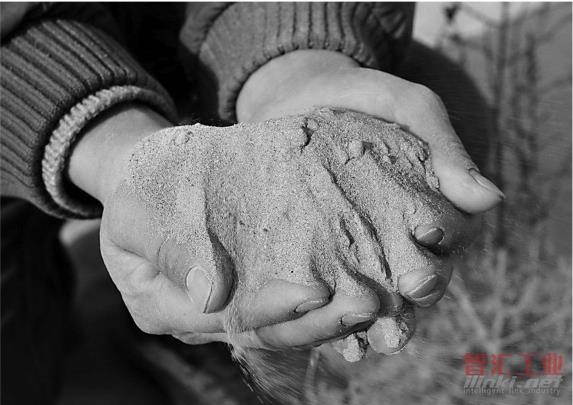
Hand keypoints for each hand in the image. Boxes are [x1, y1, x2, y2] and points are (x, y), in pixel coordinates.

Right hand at [68, 105, 381, 348]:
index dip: (270, 310)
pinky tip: (362, 281)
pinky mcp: (252, 283)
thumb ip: (170, 249)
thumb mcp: (139, 211)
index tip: (313, 293)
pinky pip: (292, 297)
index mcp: (163, 306)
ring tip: (376, 298)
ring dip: (331, 314)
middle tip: (364, 304)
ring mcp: (228, 302)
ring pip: (285, 321)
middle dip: (315, 322)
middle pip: (264, 330)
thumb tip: (211, 297)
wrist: (151, 172)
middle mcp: (201, 316)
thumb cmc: (138, 185)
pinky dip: (327, 294)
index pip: (223, 319)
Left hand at [236, 50, 498, 352]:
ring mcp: (355, 242)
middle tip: (396, 318)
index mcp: (426, 205)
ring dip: (371, 323)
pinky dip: (330, 313)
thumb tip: (491, 200)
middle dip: (409, 301)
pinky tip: (324, 334)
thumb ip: (444, 148)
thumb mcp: (409, 108)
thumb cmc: (364, 97)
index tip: (422, 268)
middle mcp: (396, 232)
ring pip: (374, 292)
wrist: (301, 92)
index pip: (444, 244)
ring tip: (360, 344)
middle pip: (413, 279)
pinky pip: (329, 285)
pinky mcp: (316, 247)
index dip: (436, 260)